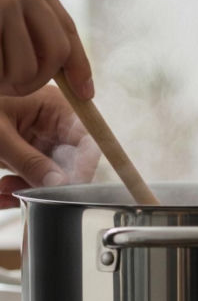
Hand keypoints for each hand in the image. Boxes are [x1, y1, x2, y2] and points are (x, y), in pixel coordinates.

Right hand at [0, 0, 93, 99]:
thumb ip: (19, 22)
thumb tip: (71, 71)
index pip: (66, 28)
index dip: (78, 65)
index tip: (86, 95)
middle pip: (57, 51)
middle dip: (35, 81)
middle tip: (7, 88)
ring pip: (33, 67)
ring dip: (6, 83)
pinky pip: (10, 68)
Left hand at [0, 86, 99, 207]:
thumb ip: (30, 161)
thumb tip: (60, 184)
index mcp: (54, 105)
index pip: (87, 139)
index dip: (83, 166)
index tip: (68, 190)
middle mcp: (53, 120)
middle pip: (71, 158)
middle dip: (50, 180)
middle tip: (31, 195)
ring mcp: (40, 135)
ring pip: (53, 170)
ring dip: (32, 185)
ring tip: (5, 190)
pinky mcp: (26, 149)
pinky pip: (35, 172)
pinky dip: (20, 184)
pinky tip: (3, 190)